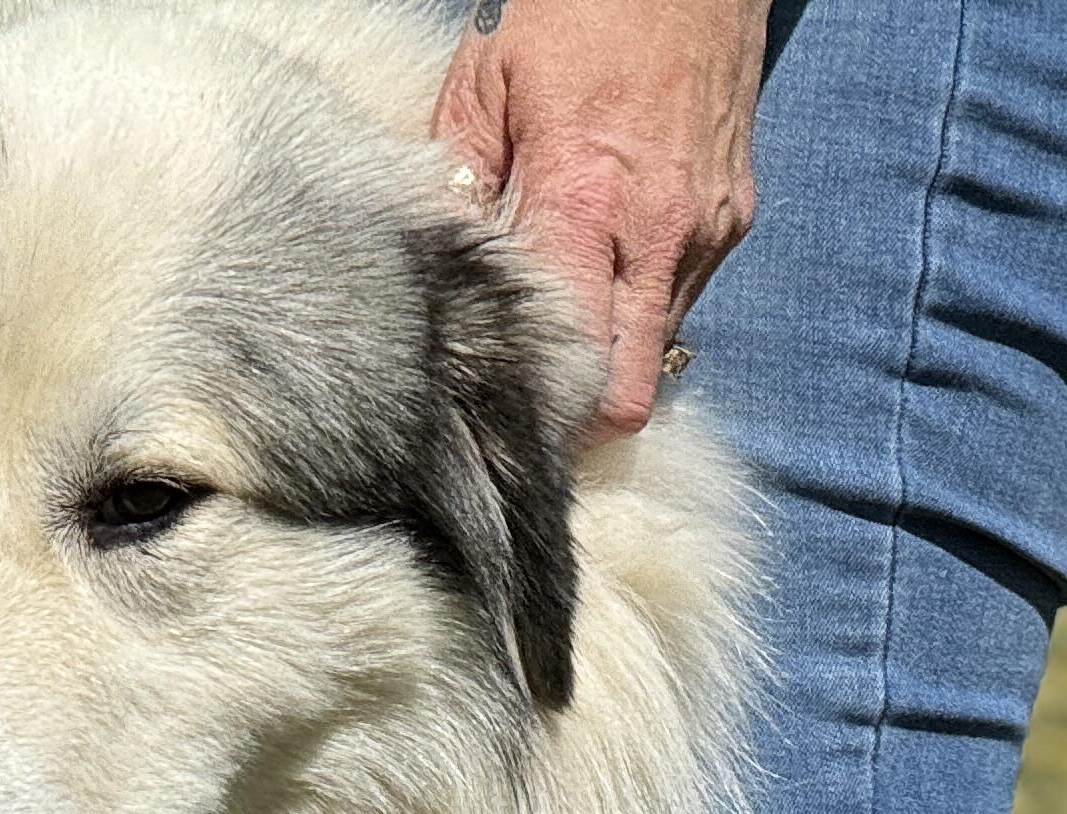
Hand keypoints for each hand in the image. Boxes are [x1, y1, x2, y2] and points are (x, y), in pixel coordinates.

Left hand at [431, 0, 769, 439]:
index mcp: (587, 204)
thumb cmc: (577, 12)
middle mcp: (661, 231)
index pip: (578, 364)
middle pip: (628, 388)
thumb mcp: (484, 87)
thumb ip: (457, 189)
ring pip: (657, 348)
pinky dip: (638, 304)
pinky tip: (599, 270)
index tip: (496, 422)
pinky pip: (681, 297)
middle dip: (579, 411)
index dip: (540, 414)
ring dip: (610, 352)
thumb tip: (429, 275)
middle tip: (524, 402)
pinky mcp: (735, 214)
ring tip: (557, 320)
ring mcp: (709, 227)